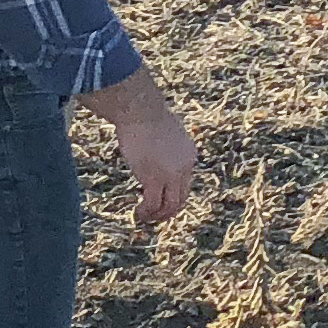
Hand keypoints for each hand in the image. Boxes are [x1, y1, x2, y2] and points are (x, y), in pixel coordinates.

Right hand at [80, 68, 199, 231]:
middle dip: (168, 210)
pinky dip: (147, 212)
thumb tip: (152, 146)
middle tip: (154, 215)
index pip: (186, 182)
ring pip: (171, 206)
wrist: (141, 110)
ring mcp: (171, 174)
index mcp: (189, 154)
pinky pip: (154, 204)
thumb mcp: (163, 130)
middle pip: (181, 197)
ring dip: (158, 215)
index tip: (158, 198)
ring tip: (145, 216)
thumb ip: (163, 143)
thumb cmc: (146, 114)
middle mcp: (185, 166)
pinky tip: (138, 213)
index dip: (173, 194)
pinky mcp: (155, 178)